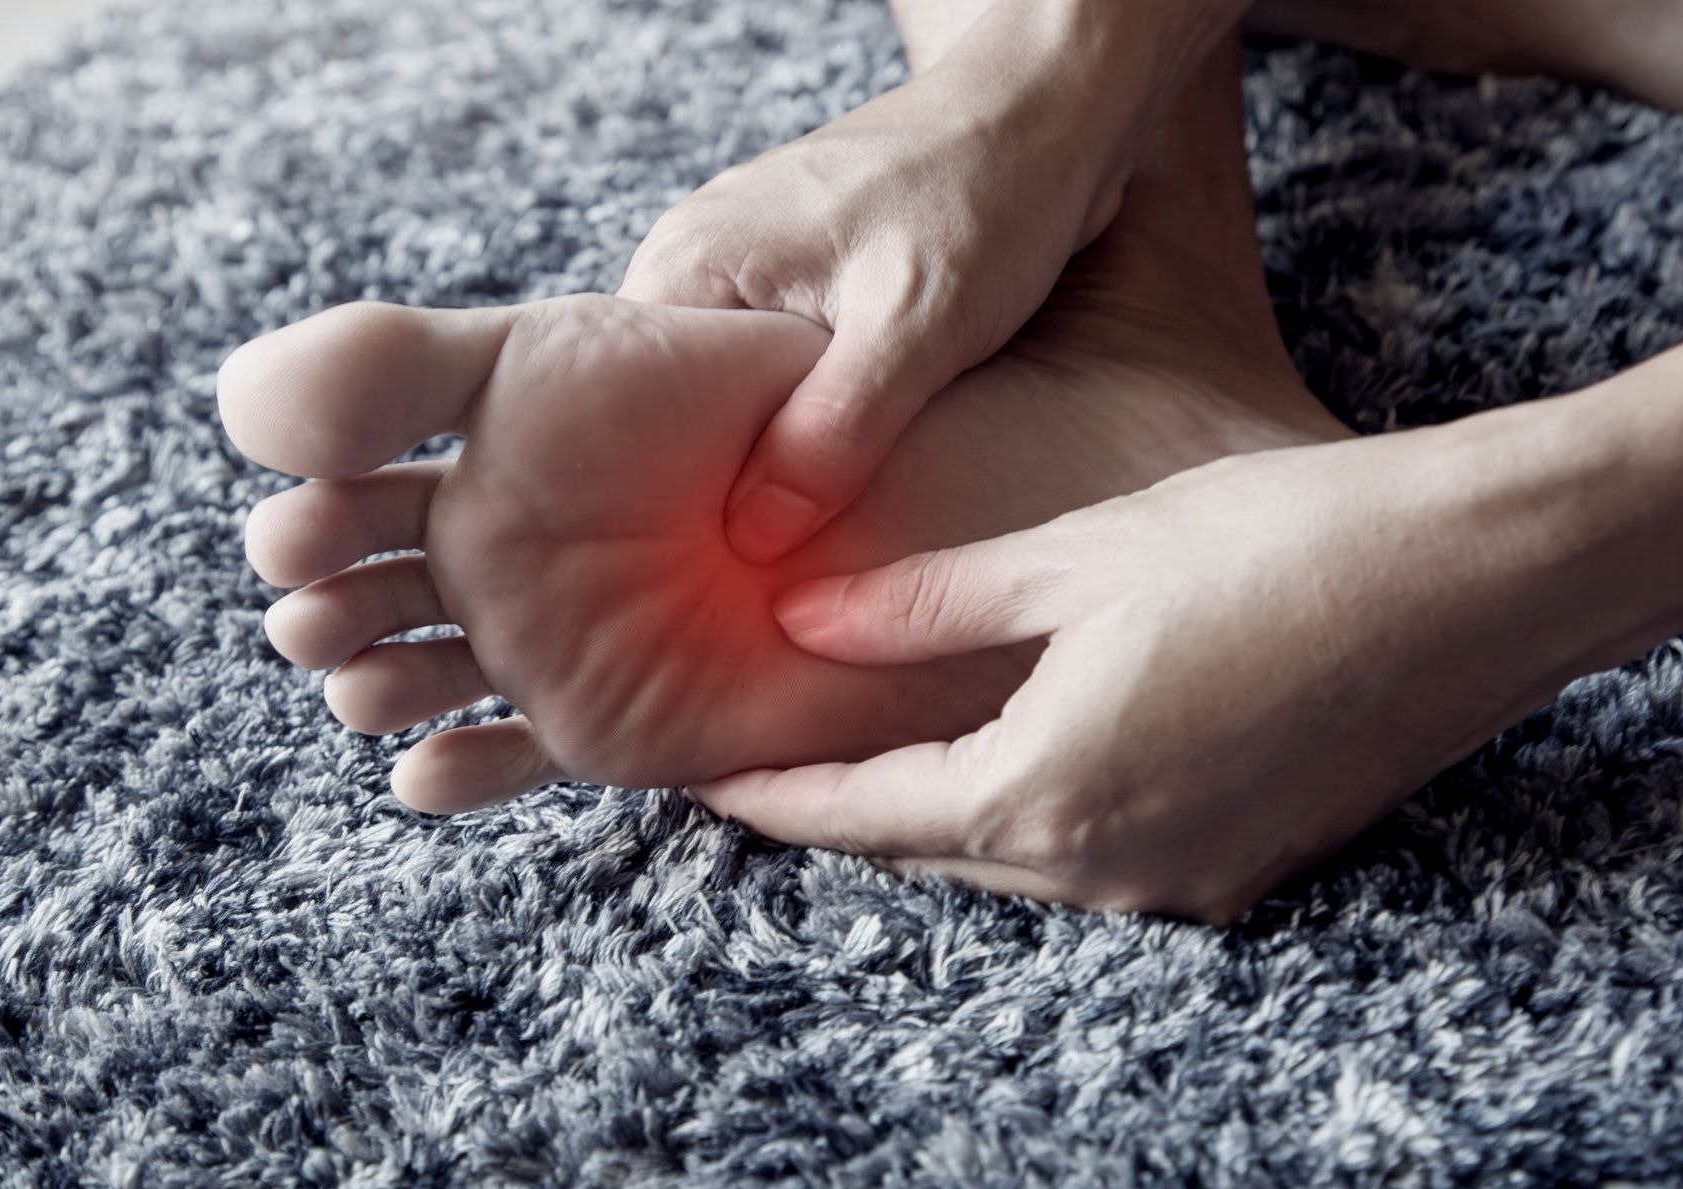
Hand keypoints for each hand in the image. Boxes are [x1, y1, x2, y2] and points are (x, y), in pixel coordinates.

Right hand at [619, 0, 1196, 562]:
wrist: (1053, 110)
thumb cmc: (989, 195)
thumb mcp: (914, 326)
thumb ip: (832, 432)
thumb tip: (752, 539)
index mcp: (690, 265)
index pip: (629, 416)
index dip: (669, 504)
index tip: (711, 585)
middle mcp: (698, 265)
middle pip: (676, 420)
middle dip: (720, 497)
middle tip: (766, 584)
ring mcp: (747, 273)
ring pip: (734, 407)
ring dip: (774, 468)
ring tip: (807, 547)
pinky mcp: (802, 287)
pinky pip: (781, 382)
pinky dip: (811, 430)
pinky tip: (844, 480)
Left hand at [696, 417, 1682, 922]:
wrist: (1477, 577)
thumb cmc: (1275, 543)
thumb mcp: (1079, 558)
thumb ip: (925, 604)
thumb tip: (798, 623)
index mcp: (1045, 791)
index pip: (862, 816)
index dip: (773, 797)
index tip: (700, 778)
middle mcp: (1107, 869)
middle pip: (931, 849)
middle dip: (848, 809)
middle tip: (775, 758)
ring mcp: (1186, 881)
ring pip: (1014, 860)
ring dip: (941, 812)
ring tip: (879, 752)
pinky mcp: (1247, 868)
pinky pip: (1097, 860)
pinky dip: (1036, 816)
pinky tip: (1023, 753)